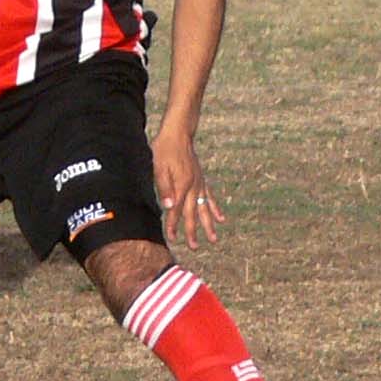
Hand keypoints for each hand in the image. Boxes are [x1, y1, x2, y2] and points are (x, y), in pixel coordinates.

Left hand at [152, 127, 223, 248]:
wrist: (178, 133)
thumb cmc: (164, 149)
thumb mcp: (158, 167)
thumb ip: (164, 187)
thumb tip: (168, 207)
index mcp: (181, 184)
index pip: (176, 210)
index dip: (173, 225)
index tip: (172, 238)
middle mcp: (193, 186)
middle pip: (192, 213)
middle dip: (192, 231)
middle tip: (194, 247)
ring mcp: (199, 183)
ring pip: (205, 208)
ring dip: (208, 225)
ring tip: (213, 240)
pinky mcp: (201, 180)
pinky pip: (210, 198)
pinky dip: (215, 209)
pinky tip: (221, 219)